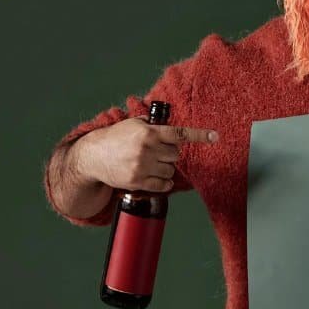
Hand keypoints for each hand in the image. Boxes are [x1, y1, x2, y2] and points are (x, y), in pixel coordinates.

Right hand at [74, 116, 218, 192]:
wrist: (93, 156)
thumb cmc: (115, 137)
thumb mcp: (133, 124)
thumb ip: (152, 124)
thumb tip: (170, 125)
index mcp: (149, 133)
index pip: (179, 134)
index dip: (200, 135)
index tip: (215, 136)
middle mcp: (147, 149)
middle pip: (176, 155)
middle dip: (169, 153)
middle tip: (156, 151)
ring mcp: (142, 167)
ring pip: (170, 170)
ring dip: (165, 168)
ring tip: (150, 163)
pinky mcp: (138, 181)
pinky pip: (163, 184)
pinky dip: (163, 182)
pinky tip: (155, 176)